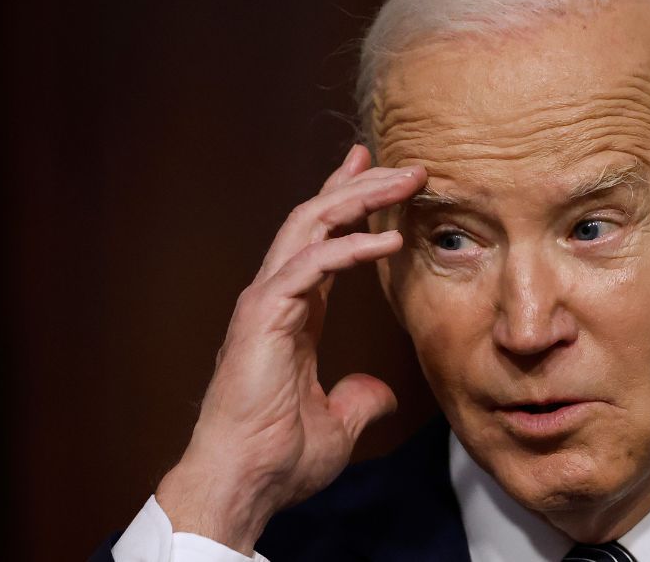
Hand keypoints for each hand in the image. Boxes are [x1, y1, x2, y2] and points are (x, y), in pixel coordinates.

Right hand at [155, 145, 425, 552]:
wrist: (244, 483)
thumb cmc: (278, 458)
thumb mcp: (338, 424)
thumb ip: (360, 400)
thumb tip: (380, 393)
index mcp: (292, 314)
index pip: (322, 242)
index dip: (348, 203)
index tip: (377, 173)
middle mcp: (276, 297)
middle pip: (317, 219)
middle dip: (360, 185)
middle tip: (405, 166)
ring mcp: (266, 302)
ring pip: (310, 226)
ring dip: (358, 198)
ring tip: (403, 180)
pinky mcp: (263, 316)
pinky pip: (310, 265)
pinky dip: (349, 247)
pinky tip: (388, 240)